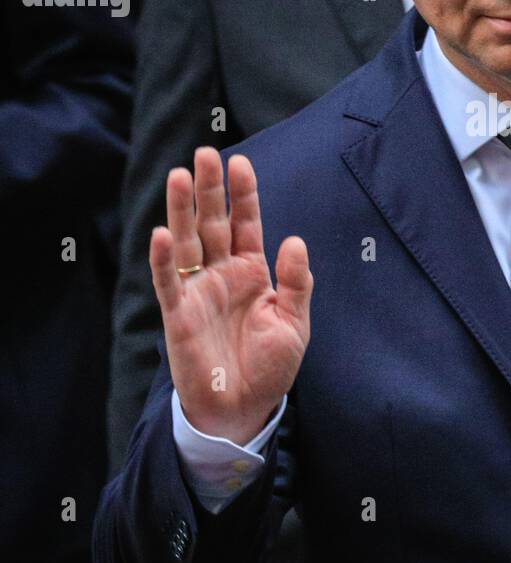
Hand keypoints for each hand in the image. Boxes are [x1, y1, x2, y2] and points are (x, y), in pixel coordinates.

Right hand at [150, 147, 311, 443]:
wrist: (244, 408)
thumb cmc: (270, 367)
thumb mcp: (295, 323)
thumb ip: (297, 282)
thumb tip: (294, 240)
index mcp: (252, 271)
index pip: (246, 223)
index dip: (243, 194)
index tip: (240, 163)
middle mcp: (222, 274)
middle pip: (213, 222)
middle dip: (209, 189)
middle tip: (204, 153)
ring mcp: (198, 291)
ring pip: (187, 242)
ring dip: (181, 210)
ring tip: (178, 175)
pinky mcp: (179, 314)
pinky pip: (168, 282)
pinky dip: (163, 259)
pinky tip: (161, 233)